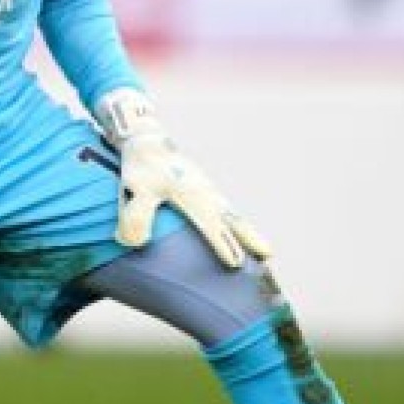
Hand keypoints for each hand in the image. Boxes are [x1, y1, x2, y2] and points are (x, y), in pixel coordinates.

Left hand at [96, 88, 272, 267]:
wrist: (146, 138)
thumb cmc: (141, 164)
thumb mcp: (135, 187)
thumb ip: (136, 213)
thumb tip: (134, 242)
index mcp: (190, 193)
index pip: (210, 223)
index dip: (222, 244)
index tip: (235, 264)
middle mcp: (204, 192)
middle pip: (232, 219)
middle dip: (249, 238)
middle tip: (268, 256)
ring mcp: (206, 189)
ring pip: (232, 214)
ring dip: (247, 231)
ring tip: (265, 252)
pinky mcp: (202, 188)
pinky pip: (224, 209)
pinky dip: (236, 222)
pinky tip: (238, 232)